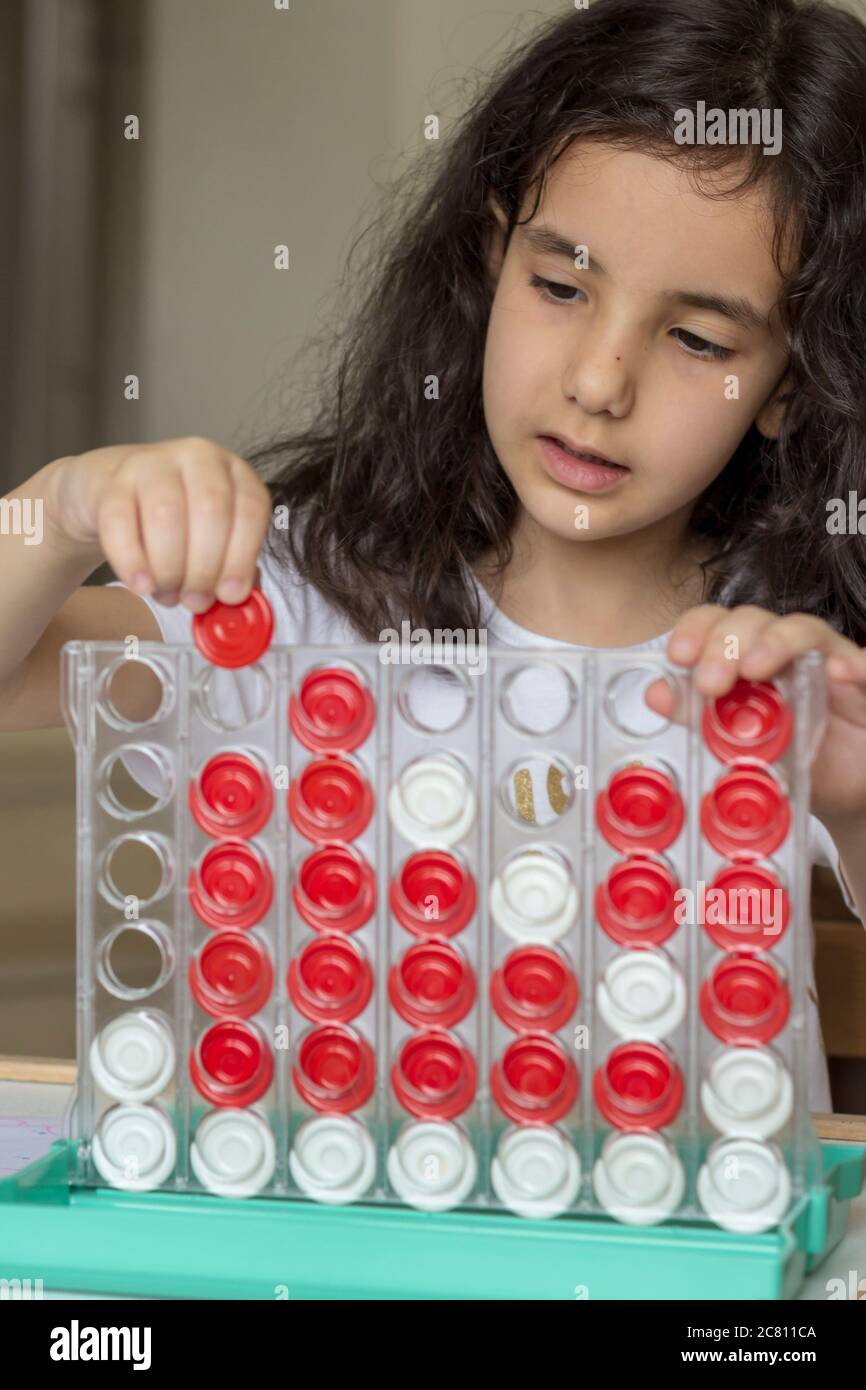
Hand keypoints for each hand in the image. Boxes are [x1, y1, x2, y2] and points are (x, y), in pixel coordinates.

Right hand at [44, 437, 271, 612]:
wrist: (116, 494)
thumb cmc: (178, 522)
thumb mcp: (216, 539)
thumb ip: (231, 568)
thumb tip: (234, 600)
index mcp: (235, 473)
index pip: (250, 510)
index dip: (242, 558)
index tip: (230, 596)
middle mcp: (198, 458)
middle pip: (210, 512)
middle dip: (205, 568)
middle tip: (196, 601)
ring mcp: (153, 463)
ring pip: (166, 516)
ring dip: (170, 569)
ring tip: (169, 594)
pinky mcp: (113, 481)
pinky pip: (120, 523)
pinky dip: (132, 562)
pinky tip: (141, 586)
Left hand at [644, 603, 865, 831]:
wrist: (846, 788)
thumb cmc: (793, 756)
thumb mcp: (742, 745)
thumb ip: (701, 717)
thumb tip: (655, 693)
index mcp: (749, 658)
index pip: (717, 625)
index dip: (696, 630)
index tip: (678, 655)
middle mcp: (787, 652)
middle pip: (754, 621)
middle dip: (726, 643)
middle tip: (711, 681)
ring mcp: (829, 662)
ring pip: (804, 631)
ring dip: (776, 643)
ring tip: (756, 666)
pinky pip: (864, 666)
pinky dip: (855, 665)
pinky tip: (840, 671)